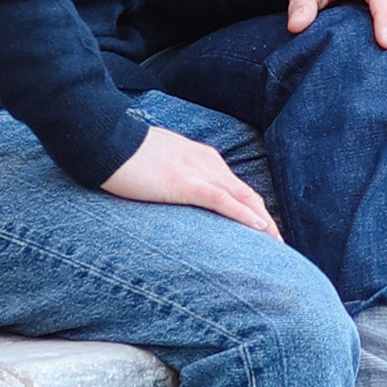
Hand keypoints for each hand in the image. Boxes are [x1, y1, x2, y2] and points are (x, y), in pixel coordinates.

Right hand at [102, 124, 278, 233]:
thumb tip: (179, 196)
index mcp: (204, 159)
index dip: (256, 212)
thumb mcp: (160, 164)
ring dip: (264, 224)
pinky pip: (223, 201)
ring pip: (243, 200)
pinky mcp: (185, 182)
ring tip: (277, 247)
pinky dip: (244, 216)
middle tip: (280, 247)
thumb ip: (178, 177)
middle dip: (269, 223)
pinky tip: (259, 229)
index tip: (266, 233)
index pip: (239, 190)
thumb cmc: (126, 155)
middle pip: (249, 196)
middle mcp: (208, 163)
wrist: (106, 139)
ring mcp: (198, 171)